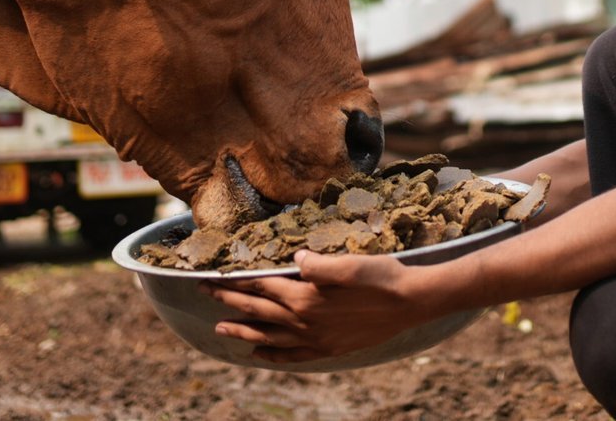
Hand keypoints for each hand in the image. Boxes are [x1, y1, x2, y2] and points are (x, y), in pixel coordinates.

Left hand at [206, 249, 429, 363]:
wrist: (411, 303)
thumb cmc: (381, 277)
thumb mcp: (348, 263)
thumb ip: (317, 264)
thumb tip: (293, 260)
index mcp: (305, 296)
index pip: (259, 286)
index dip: (233, 281)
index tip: (210, 277)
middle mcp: (305, 321)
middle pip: (257, 309)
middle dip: (229, 301)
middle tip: (204, 294)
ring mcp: (316, 338)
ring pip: (269, 336)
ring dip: (243, 331)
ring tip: (221, 328)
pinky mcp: (329, 348)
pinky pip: (292, 355)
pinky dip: (273, 354)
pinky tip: (260, 353)